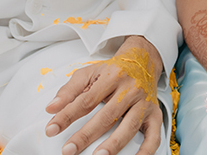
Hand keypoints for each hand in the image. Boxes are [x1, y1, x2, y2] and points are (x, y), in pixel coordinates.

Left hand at [45, 36, 164, 154]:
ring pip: (129, 126)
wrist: (142, 61)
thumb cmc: (113, 70)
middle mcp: (130, 90)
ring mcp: (144, 103)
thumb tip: (51, 108)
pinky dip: (146, 150)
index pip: (86, 100)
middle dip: (86, 135)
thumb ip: (69, 90)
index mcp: (112, 77)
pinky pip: (154, 135)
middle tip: (69, 150)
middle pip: (107, 115)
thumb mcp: (89, 73)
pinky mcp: (154, 114)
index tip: (51, 129)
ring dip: (114, 143)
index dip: (67, 116)